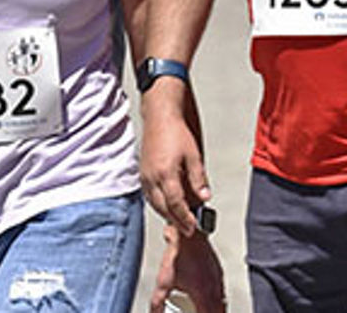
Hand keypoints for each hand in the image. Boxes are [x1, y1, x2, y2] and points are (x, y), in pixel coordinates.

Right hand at [140, 87, 211, 234]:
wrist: (160, 116)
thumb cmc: (177, 132)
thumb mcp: (194, 155)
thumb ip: (198, 178)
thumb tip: (205, 197)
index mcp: (165, 175)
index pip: (176, 204)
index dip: (185, 218)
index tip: (194, 227)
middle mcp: (152, 178)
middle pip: (163, 208)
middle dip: (176, 220)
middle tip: (188, 229)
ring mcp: (145, 176)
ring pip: (154, 203)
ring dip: (166, 213)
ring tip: (179, 220)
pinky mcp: (142, 173)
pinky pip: (149, 195)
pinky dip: (158, 204)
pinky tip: (166, 205)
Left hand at [150, 223, 226, 312]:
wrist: (189, 236)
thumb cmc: (179, 255)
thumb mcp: (163, 283)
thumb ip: (157, 302)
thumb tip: (156, 312)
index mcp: (203, 293)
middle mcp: (214, 287)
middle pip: (219, 311)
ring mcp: (218, 278)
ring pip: (222, 302)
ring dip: (216, 310)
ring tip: (205, 311)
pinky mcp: (218, 271)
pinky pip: (222, 291)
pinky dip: (218, 300)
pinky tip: (209, 299)